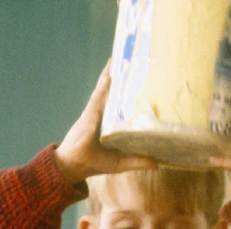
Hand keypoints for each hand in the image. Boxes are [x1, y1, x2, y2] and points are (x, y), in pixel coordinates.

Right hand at [54, 61, 157, 182]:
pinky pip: (97, 96)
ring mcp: (94, 113)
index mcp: (108, 124)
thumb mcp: (121, 162)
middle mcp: (101, 115)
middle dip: (118, 78)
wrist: (73, 166)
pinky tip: (109, 74)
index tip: (135, 80)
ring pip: (104, 90)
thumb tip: (157, 165)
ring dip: (110, 75)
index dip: (125, 92)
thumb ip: (138, 161)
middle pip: (111, 93)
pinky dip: (103, 85)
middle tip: (127, 62)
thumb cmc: (94, 163)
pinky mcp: (89, 114)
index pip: (118, 105)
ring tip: (118, 60)